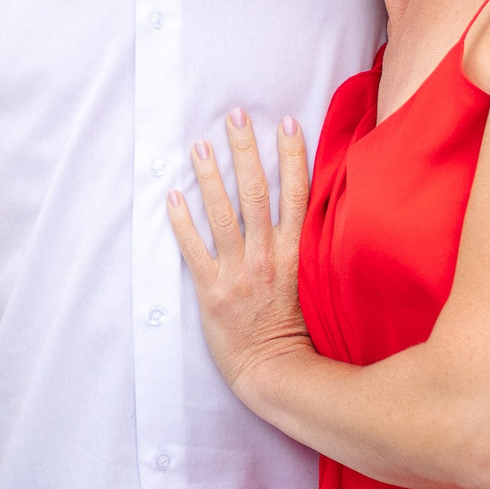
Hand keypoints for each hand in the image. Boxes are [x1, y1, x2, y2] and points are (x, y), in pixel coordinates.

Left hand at [168, 110, 314, 400]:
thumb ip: (313, 247)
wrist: (276, 372)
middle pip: (257, 191)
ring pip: (223, 214)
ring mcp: (238, 273)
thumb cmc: (301, 330)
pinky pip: (194, 250)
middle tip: (235, 116)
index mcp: (297, 252)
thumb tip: (314, 210)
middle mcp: (268, 256)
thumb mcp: (318, 283)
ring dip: (210, 177)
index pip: (297, 193)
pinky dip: (181, 222)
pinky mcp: (212, 291)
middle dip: (246, 150)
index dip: (292, 154)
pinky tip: (171, 196)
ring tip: (200, 146)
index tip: (285, 122)